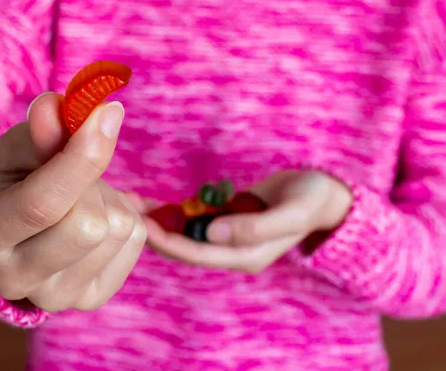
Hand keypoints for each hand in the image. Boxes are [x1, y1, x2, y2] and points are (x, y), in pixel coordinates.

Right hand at [0, 94, 146, 311]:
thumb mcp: (20, 148)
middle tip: (77, 175)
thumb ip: (41, 129)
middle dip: (92, 186)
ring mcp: (55, 297)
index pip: (42, 204)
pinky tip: (95, 218)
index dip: (81, 158)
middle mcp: (13, 277)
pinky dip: (124, 217)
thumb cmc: (15, 180)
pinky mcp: (92, 298)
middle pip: (88, 227)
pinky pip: (135, 240)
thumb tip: (59, 107)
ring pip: (117, 230)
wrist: (18, 230)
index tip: (107, 114)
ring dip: (109, 199)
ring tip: (81, 198)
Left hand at [145, 170, 352, 272]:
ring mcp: (225, 235)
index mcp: (245, 256)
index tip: (141, 224)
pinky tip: (149, 201)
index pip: (196, 254)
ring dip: (157, 219)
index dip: (167, 240)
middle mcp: (230, 250)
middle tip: (124, 208)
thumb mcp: (292, 213)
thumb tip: (212, 233)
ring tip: (129, 201)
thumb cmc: (312, 201)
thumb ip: (255, 227)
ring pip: (182, 232)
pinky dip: (171, 210)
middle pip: (182, 246)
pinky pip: (191, 218)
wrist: (324, 193)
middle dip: (153, 230)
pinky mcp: (223, 219)